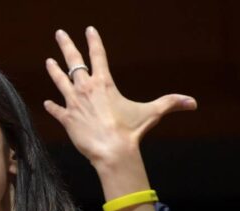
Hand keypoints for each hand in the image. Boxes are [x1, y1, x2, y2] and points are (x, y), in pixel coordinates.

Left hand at [43, 27, 196, 167]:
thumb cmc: (130, 131)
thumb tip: (192, 103)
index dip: (94, 41)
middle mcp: (86, 88)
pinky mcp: (67, 119)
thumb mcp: (151, 113)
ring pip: (60, 81)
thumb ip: (170, 103)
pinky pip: (56, 111)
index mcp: (104, 83)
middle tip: (59, 34)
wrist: (112, 150)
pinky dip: (51, 107)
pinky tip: (46, 104)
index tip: (89, 30)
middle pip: (73, 61)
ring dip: (54, 71)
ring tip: (48, 62)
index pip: (98, 55)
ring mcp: (73, 103)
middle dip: (66, 45)